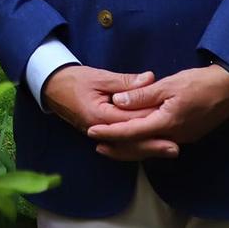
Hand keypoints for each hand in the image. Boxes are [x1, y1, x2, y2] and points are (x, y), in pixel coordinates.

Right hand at [42, 65, 170, 156]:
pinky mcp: (101, 135)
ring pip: (126, 147)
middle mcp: (99, 131)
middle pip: (130, 142)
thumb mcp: (100, 77)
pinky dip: (136, 146)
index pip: (130, 122)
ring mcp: (99, 136)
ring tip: (169, 150)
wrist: (52, 87)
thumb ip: (126, 82)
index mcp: (99, 117)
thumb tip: (150, 79)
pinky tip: (150, 147)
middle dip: (153, 145)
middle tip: (175, 147)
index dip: (151, 123)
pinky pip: (121, 144)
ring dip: (147, 149)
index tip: (170, 124)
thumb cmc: (75, 80)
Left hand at [85, 65, 228, 158]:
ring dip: (130, 147)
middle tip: (97, 145)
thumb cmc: (199, 83)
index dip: (110, 133)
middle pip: (139, 147)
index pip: (131, 132)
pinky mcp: (187, 135)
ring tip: (111, 145)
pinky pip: (160, 143)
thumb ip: (143, 95)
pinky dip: (144, 143)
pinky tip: (137, 138)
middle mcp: (173, 136)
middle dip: (117, 148)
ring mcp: (182, 138)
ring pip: (150, 147)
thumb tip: (118, 101)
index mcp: (166, 122)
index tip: (92, 132)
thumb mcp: (169, 84)